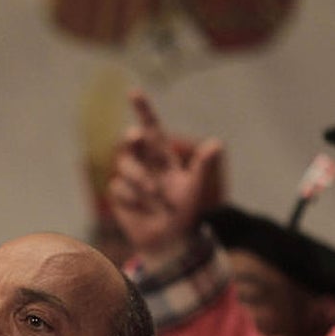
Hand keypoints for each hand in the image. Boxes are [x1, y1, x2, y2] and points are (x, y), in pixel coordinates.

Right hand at [107, 90, 224, 263]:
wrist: (173, 243)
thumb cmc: (190, 215)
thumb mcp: (199, 190)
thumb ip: (205, 167)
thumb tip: (216, 144)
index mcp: (165, 159)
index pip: (152, 130)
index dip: (143, 110)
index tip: (133, 92)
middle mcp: (146, 166)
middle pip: (131, 143)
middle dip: (132, 140)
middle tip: (135, 138)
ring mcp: (131, 182)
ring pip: (125, 166)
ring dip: (138, 177)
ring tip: (154, 193)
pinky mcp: (121, 198)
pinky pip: (118, 188)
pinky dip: (132, 198)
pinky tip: (143, 209)